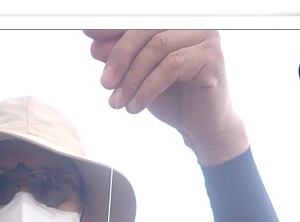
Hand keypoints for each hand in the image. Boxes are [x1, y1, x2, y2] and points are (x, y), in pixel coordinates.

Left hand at [83, 29, 248, 164]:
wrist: (201, 127)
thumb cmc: (172, 98)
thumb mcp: (139, 76)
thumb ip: (122, 58)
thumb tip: (95, 44)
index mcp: (174, 18)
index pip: (139, 16)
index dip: (112, 23)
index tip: (88, 31)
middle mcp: (192, 19)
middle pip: (146, 27)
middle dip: (119, 55)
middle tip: (105, 83)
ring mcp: (206, 35)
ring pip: (157, 47)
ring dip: (132, 77)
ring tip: (119, 102)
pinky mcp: (211, 57)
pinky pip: (170, 66)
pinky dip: (147, 87)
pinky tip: (136, 106)